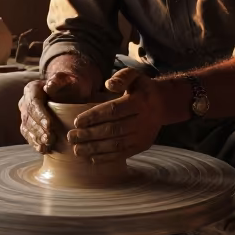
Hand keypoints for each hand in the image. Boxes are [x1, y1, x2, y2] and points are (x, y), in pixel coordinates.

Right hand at [17, 71, 89, 152]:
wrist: (69, 92)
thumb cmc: (70, 85)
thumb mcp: (68, 79)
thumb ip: (59, 80)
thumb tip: (49, 86)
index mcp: (32, 89)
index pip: (33, 103)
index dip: (40, 115)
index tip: (49, 125)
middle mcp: (25, 102)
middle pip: (28, 117)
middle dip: (38, 129)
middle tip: (49, 138)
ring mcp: (25, 114)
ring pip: (26, 128)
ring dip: (36, 138)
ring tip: (47, 145)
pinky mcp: (29, 126)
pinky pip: (28, 135)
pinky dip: (35, 143)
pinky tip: (43, 149)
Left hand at [67, 69, 187, 163]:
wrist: (163, 104)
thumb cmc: (141, 88)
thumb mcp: (135, 76)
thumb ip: (121, 77)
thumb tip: (108, 84)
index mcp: (140, 102)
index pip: (114, 110)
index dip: (94, 116)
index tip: (77, 121)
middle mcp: (143, 121)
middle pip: (113, 130)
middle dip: (90, 135)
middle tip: (71, 137)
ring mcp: (143, 135)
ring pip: (117, 145)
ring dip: (95, 149)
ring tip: (77, 150)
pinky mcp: (142, 146)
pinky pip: (123, 154)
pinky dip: (107, 157)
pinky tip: (91, 158)